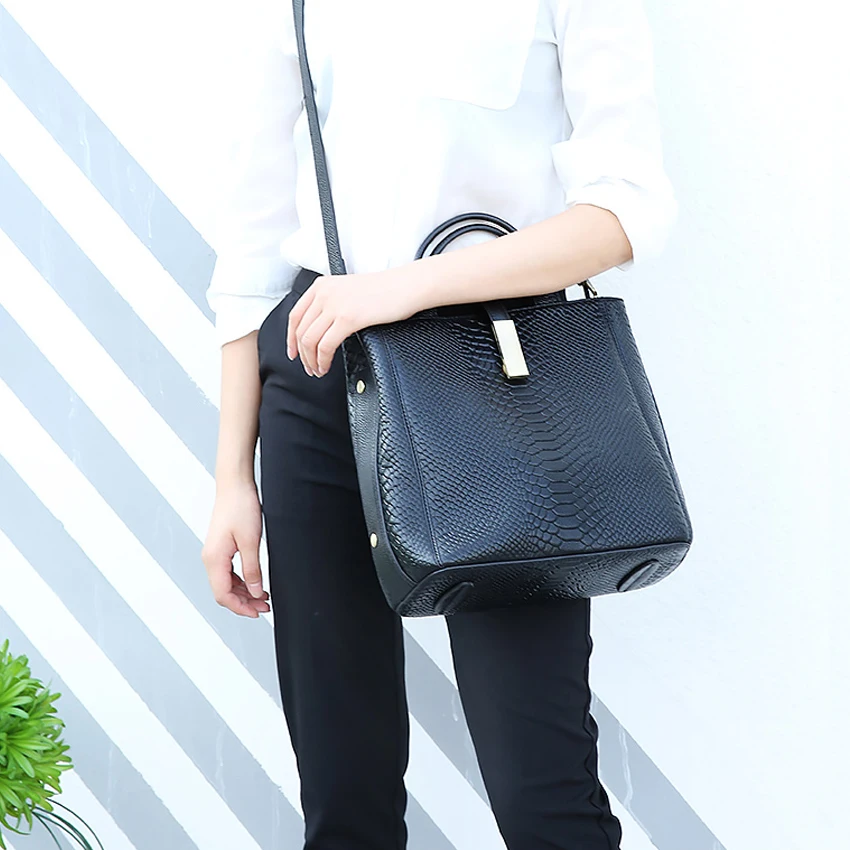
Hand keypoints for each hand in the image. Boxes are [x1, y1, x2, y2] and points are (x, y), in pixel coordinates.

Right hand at [201, 478, 270, 618]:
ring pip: (226, 583)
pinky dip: (242, 581)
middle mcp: (210, 558)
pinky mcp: (221, 548)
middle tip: (265, 607)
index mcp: (214, 559)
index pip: (223, 595)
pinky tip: (255, 582)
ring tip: (263, 597)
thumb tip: (256, 592)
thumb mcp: (251, 541)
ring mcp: (214, 554)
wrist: (235, 486)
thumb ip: (253, 569)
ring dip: (244, 593)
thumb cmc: (240, 507)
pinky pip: (228, 572)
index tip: (257, 613)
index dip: (240, 608)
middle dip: (244, 603)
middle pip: (224, 592)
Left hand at [286, 269, 426, 375]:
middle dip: (302, 355)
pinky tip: (327, 365)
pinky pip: (325, 346)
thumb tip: (322, 328)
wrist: (406, 286)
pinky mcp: (347, 318)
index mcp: (322, 285)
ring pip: (309, 341)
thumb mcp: (349, 290)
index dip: (290, 338)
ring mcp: (334, 305)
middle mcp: (324, 293)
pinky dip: (323, 360)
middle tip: (309, 367)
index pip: (295, 315)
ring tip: (318, 370)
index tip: (293, 352)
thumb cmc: (385, 290)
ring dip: (311, 360)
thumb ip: (332, 303)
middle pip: (300, 331)